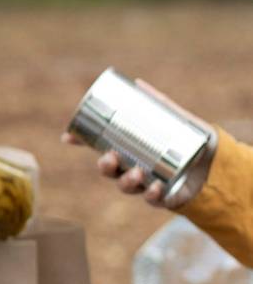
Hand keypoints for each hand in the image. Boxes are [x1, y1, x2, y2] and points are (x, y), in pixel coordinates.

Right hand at [62, 79, 216, 209]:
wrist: (216, 165)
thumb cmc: (190, 142)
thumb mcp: (176, 119)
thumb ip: (159, 103)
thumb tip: (138, 83)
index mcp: (128, 150)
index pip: (100, 146)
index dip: (82, 143)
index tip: (68, 137)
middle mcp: (132, 168)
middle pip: (109, 170)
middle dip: (105, 165)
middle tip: (110, 157)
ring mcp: (145, 184)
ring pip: (126, 186)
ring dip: (126, 180)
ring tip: (137, 172)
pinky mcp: (163, 197)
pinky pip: (153, 200)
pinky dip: (152, 194)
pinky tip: (155, 186)